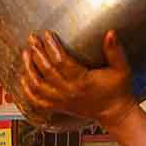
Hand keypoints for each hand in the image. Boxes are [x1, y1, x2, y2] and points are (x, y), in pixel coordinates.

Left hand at [18, 30, 136, 126]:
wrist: (114, 113)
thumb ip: (114, 51)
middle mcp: (69, 92)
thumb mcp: (121, 69)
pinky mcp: (58, 106)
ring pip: (38, 86)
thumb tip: (110, 33)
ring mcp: (61, 101)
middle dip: (37, 53)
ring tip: (25, 54)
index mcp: (82, 81)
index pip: (61, 62)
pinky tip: (24, 78)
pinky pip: (37, 100)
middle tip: (32, 39)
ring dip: (29, 69)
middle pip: (46, 71)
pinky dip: (28, 90)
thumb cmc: (118, 90)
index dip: (52, 47)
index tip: (47, 35)